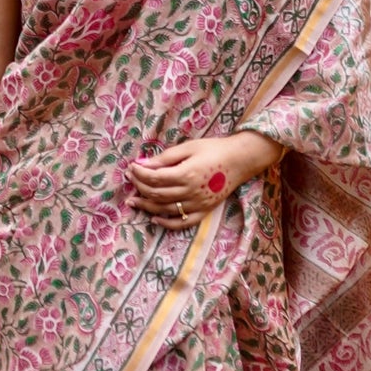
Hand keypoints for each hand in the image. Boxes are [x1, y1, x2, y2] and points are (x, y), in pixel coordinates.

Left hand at [129, 132, 282, 229]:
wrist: (240, 160)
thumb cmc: (213, 149)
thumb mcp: (188, 147)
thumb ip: (166, 157)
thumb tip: (144, 164)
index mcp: (186, 174)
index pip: (154, 178)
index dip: (139, 174)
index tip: (131, 167)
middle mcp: (191, 192)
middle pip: (157, 194)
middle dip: (139, 188)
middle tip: (130, 181)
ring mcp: (198, 204)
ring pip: (165, 210)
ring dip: (147, 206)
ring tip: (133, 201)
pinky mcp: (204, 211)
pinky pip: (183, 222)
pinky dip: (167, 223)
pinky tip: (155, 218)